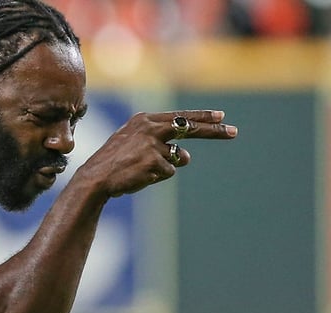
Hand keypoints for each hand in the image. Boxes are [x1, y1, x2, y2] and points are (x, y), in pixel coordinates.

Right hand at [78, 110, 236, 197]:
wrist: (95, 178)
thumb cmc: (113, 163)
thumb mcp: (132, 144)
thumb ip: (160, 144)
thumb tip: (187, 156)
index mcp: (144, 120)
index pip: (180, 117)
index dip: (202, 117)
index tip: (221, 116)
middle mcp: (151, 128)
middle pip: (190, 128)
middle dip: (214, 131)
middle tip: (234, 132)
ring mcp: (153, 145)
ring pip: (178, 158)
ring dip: (166, 166)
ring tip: (141, 169)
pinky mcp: (155, 162)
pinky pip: (168, 173)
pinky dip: (156, 177)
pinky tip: (139, 176)